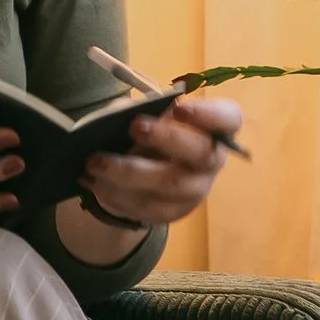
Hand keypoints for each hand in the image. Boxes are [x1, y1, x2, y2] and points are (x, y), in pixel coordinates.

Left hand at [75, 92, 243, 232]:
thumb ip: (136, 109)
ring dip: (126, 174)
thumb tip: (113, 118)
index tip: (179, 106)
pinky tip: (91, 182)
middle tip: (135, 126)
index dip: (208, 113)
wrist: (148, 169)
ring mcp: (195, 190)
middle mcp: (211, 160)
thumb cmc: (153, 129)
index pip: (228, 118)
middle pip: (200, 152)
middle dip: (167, 138)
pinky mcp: (173, 213)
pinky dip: (115, 195)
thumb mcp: (147, 112)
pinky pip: (147, 208)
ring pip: (167, 186)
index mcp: (214, 126)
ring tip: (93, 163)